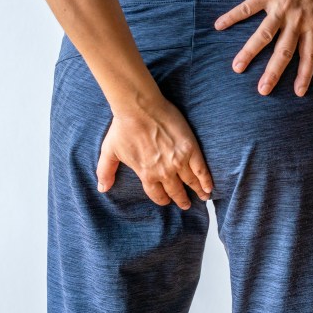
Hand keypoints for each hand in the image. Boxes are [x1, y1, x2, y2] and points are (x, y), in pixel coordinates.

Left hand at [96, 95, 213, 209]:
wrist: (139, 108)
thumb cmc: (123, 127)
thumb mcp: (109, 151)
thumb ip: (106, 171)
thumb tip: (102, 189)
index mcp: (146, 174)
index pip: (157, 194)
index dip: (163, 199)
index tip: (167, 201)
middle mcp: (163, 172)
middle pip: (175, 191)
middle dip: (181, 199)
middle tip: (186, 204)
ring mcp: (178, 161)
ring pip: (190, 182)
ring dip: (197, 192)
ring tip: (202, 197)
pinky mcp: (190, 149)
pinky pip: (201, 169)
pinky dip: (206, 180)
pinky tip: (209, 187)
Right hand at [213, 0, 312, 96]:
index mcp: (311, 24)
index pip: (309, 55)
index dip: (304, 74)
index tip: (298, 92)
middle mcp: (295, 20)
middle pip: (283, 51)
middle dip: (273, 73)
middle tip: (262, 91)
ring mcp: (279, 7)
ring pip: (263, 35)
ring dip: (249, 52)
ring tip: (237, 67)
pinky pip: (247, 8)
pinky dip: (233, 16)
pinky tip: (219, 26)